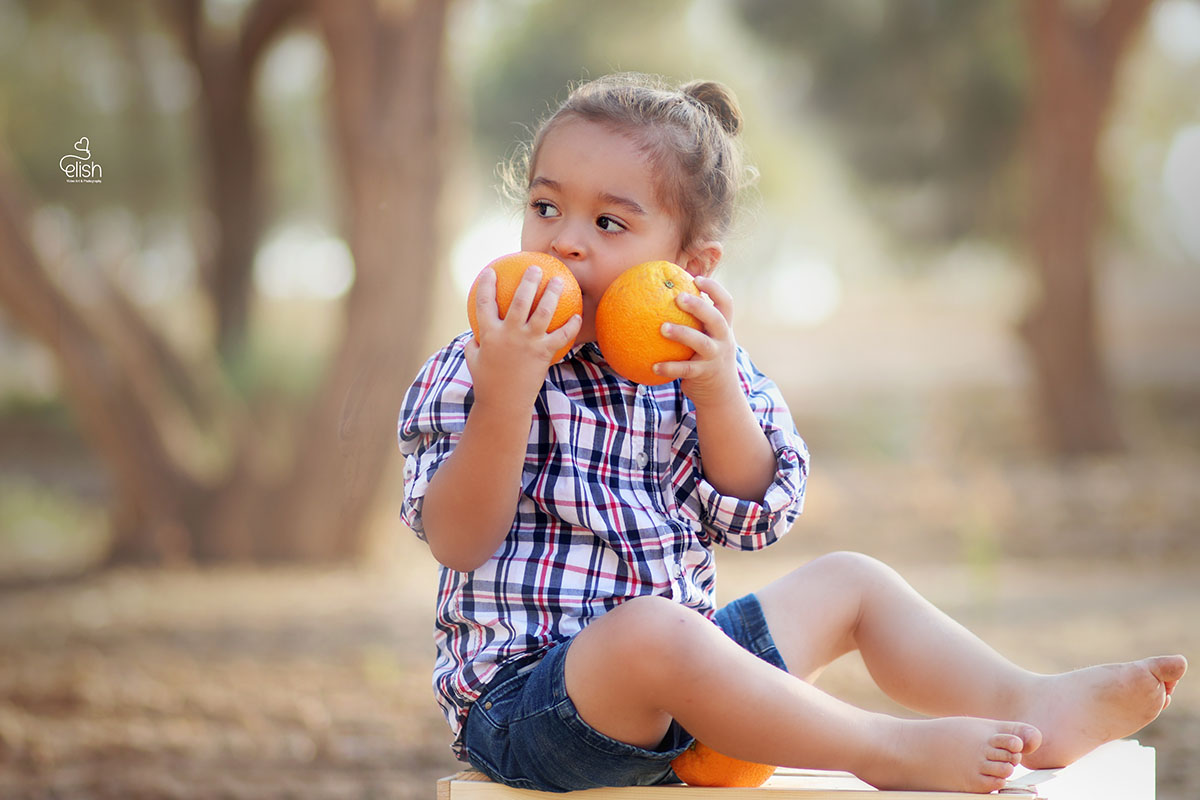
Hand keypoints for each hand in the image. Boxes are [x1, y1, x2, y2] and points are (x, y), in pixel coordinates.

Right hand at [465, 265, 581, 411]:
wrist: (504, 404)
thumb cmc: (487, 383)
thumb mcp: (473, 360)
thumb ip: (474, 342)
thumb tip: (475, 332)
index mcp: (489, 334)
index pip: (485, 302)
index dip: (487, 284)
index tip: (491, 271)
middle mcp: (509, 334)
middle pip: (520, 300)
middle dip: (528, 280)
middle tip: (535, 267)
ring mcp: (528, 343)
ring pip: (543, 312)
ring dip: (552, 293)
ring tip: (558, 280)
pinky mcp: (543, 353)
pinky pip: (561, 336)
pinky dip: (571, 325)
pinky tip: (578, 315)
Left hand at [653, 275, 741, 409]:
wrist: (721, 395)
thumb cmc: (706, 361)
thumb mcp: (707, 340)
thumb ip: (694, 324)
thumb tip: (661, 303)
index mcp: (724, 328)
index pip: (726, 303)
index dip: (714, 289)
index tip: (696, 279)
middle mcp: (724, 340)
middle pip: (716, 318)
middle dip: (699, 306)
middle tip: (678, 297)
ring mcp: (715, 357)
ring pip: (701, 342)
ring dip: (682, 333)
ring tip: (662, 327)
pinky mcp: (705, 374)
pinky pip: (685, 369)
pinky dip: (669, 367)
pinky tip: (653, 366)